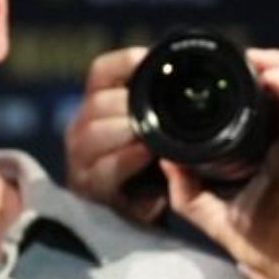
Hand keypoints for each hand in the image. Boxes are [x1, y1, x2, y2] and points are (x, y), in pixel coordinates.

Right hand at [64, 46, 168, 226]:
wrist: (139, 218)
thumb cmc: (150, 167)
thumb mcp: (152, 128)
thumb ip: (159, 102)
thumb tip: (198, 68)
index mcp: (97, 105)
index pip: (102, 71)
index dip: (126, 61)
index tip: (152, 60)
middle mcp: (81, 127)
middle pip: (99, 101)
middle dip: (131, 103)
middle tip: (163, 107)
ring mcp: (80, 158)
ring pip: (96, 131)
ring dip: (129, 129)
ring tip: (155, 134)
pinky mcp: (89, 188)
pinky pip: (105, 168)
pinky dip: (127, 159)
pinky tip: (148, 154)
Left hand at [160, 49, 278, 278]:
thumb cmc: (266, 247)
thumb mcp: (214, 214)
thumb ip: (187, 188)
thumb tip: (163, 159)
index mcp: (273, 148)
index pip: (269, 99)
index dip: (251, 76)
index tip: (220, 68)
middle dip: (268, 63)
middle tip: (239, 57)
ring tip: (257, 63)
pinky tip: (276, 82)